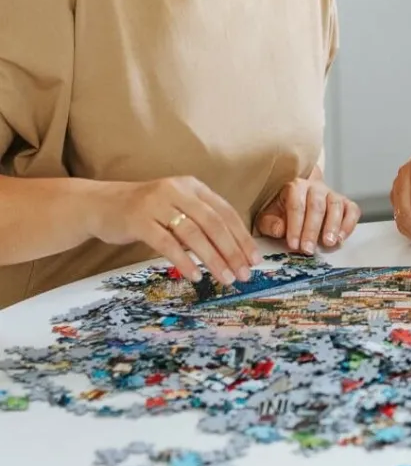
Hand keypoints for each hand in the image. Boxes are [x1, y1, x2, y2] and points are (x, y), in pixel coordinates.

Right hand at [90, 176, 260, 284]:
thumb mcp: (177, 207)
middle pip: (214, 223)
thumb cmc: (146, 211)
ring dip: (213, 259)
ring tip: (225, 278)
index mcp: (193, 186)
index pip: (226, 212)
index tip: (254, 258)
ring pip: (194, 234)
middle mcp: (178, 190)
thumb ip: (200, 221)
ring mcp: (157, 203)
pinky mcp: (138, 220)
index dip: (242, 236)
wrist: (100, 205)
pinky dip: (184, 261)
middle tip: (244, 273)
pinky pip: (166, 243)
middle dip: (233, 251)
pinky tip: (195, 276)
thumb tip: (232, 250)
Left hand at [254, 177, 360, 254]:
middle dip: (312, 229)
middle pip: (316, 206)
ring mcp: (332, 194)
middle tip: (308, 249)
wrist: (299, 199)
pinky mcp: (345, 202)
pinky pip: (352, 210)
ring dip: (333, 226)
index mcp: (295, 187)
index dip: (295, 225)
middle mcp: (315, 187)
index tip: (293, 244)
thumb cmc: (282, 211)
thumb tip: (280, 230)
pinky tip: (341, 238)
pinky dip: (349, 224)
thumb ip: (270, 223)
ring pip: (335, 205)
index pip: (296, 205)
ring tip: (328, 243)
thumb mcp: (268, 216)